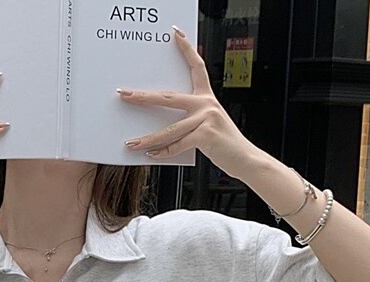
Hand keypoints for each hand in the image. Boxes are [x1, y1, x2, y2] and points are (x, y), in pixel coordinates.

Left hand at [118, 27, 256, 178]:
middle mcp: (206, 104)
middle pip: (168, 97)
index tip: (176, 35)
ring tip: (131, 144)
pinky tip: (151, 154)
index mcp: (207, 98)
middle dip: (143, 97)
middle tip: (125, 95)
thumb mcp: (206, 126)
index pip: (196, 67)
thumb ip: (188, 122)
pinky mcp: (205, 135)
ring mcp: (206, 119)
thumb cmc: (224, 143)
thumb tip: (160, 129)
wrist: (245, 158)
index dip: (187, 50)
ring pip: (169, 129)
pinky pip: (178, 144)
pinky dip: (163, 152)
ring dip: (147, 138)